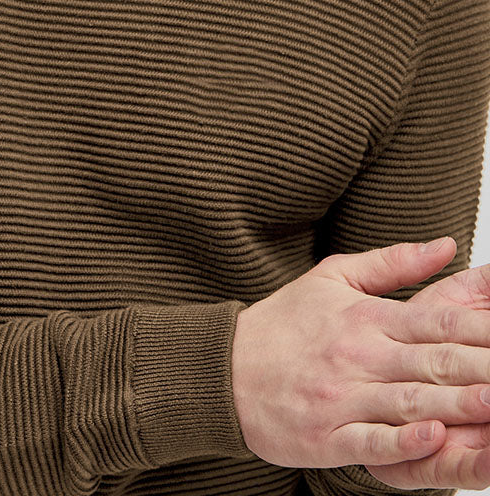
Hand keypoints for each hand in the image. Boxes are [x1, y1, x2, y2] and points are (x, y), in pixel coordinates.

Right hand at [230, 236, 489, 484]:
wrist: (222, 368)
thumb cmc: (282, 325)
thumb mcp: (333, 277)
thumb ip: (394, 263)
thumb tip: (447, 246)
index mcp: (363, 317)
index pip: (434, 322)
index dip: (479, 330)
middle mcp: (357, 355)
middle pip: (431, 362)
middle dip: (481, 369)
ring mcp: (341, 398)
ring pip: (409, 401)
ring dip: (457, 405)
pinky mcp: (325, 436)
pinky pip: (370, 440)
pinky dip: (402, 441)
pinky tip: (432, 437)